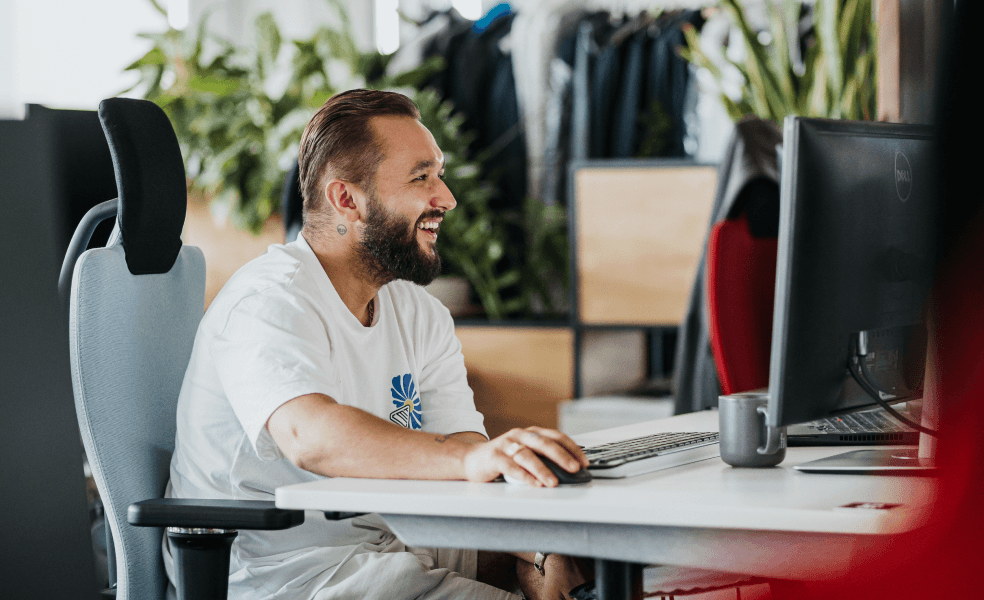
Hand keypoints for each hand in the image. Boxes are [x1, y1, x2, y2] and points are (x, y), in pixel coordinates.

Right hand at [461, 427, 588, 486]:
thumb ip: (543, 459)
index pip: (556, 437)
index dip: (572, 448)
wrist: (472, 459)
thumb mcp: (526, 454)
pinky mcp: (494, 457)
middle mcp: (519, 435)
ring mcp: (506, 444)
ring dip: (542, 469)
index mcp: (531, 433)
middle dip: (562, 457)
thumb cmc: (503, 458)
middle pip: (544, 443)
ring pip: (527, 455)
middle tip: (574, 468)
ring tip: (553, 481)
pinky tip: (533, 484)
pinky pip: (510, 466)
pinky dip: (523, 476)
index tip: (584, 462)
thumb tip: (569, 472)